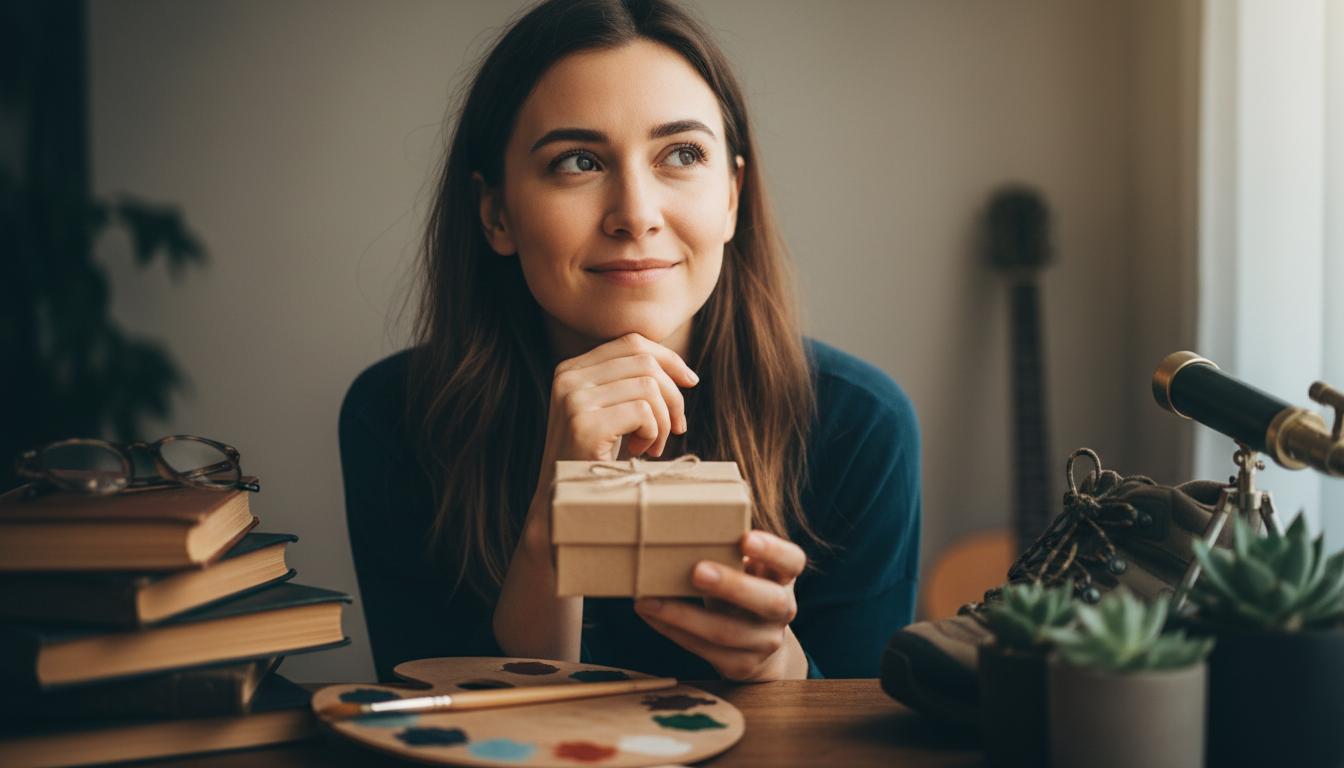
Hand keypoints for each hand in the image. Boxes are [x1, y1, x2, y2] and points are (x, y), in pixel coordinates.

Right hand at [534, 331, 697, 482]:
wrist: (561, 501)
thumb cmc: (594, 457)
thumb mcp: (607, 411)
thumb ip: (629, 384)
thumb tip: (684, 372)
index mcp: (571, 369)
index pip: (632, 343)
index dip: (669, 359)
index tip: (690, 382)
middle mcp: (568, 378)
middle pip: (645, 362)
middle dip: (672, 395)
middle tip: (676, 427)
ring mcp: (574, 400)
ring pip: (649, 387)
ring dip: (663, 421)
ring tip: (652, 445)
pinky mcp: (584, 425)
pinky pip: (643, 412)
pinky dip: (653, 433)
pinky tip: (640, 451)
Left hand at [635, 530, 809, 681]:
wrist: (757, 645)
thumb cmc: (740, 589)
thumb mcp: (743, 569)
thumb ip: (726, 553)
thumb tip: (677, 527)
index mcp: (783, 577)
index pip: (792, 561)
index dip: (772, 550)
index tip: (746, 537)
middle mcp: (782, 610)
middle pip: (768, 601)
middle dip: (731, 586)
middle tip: (697, 571)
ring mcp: (765, 642)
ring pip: (727, 632)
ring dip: (684, 616)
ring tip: (649, 600)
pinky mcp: (741, 666)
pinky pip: (704, 650)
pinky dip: (673, 630)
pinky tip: (650, 614)